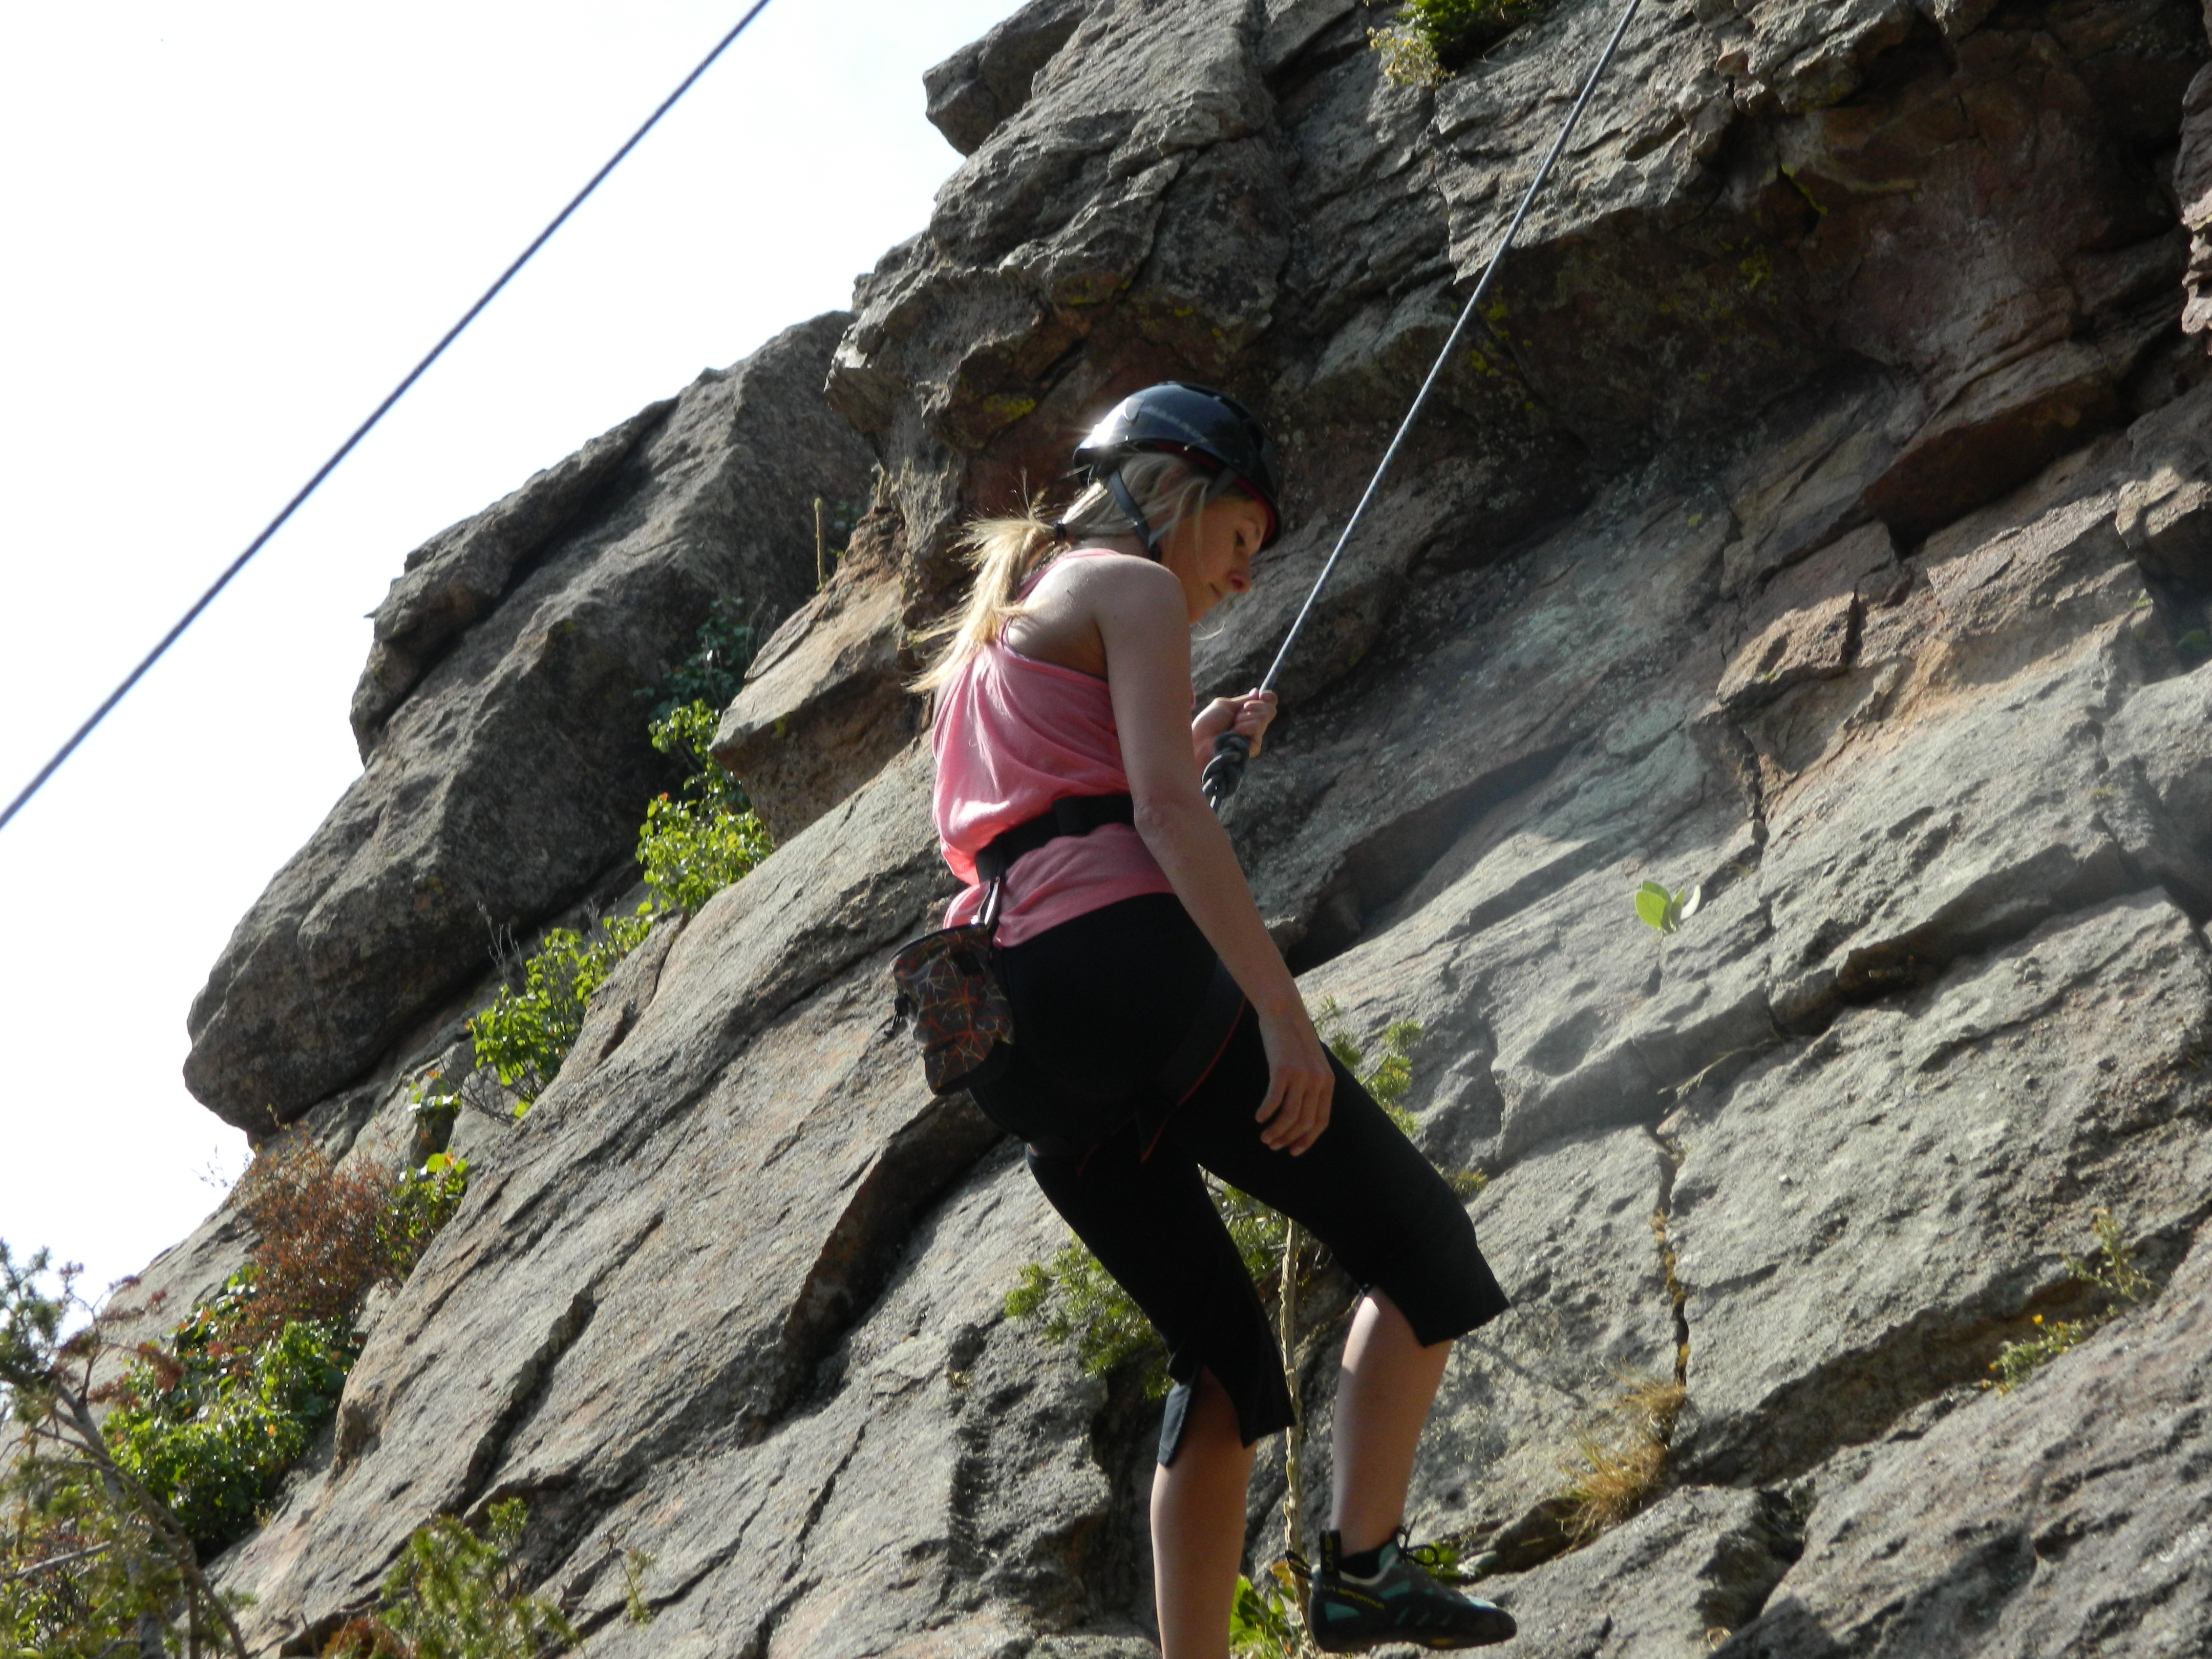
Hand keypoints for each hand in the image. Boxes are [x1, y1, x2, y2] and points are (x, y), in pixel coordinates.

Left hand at [1192, 688, 1278, 767]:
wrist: (1199, 742)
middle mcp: (1254, 726)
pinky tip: (1234, 734)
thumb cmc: (1207, 725)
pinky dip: (1244, 727)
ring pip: (1263, 717)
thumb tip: (1257, 692)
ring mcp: (1254, 737)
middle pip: (1270, 709)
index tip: (1262, 695)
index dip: (1269, 697)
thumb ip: (1243, 700)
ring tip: (1231, 727)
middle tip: (1237, 714)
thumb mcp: (1225, 706)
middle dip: (1254, 706)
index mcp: (1247, 714)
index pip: (1269, 704)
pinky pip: (1257, 728)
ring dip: (1244, 718)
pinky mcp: (1254, 748)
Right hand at [1254, 999, 1333, 1154]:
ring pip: (1290, 1116)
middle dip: (1288, 1139)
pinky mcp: (1284, 1069)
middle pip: (1304, 1122)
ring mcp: (1302, 1076)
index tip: (1293, 1150)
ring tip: (1264, 1137)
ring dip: (1276, 1131)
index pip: (1321, 1122)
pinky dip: (1266, 1113)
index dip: (1307, 1140)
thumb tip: (1301, 1112)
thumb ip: (1310, 1085)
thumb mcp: (1310, 1063)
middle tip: (1273, 1145)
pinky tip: (1258, 1118)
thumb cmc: (1293, 1040)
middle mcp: (1318, 1081)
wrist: (1284, 1012)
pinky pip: (1274, 1100)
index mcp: (1327, 1082)